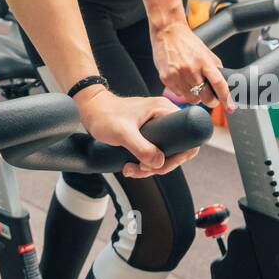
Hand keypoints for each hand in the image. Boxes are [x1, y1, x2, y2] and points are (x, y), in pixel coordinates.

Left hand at [74, 88, 201, 178]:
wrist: (90, 109)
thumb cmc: (104, 114)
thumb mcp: (122, 132)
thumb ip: (141, 147)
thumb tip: (159, 163)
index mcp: (163, 110)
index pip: (188, 136)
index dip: (180, 155)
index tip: (162, 164)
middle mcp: (163, 116)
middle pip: (177, 149)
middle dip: (160, 165)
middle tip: (141, 169)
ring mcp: (157, 126)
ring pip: (163, 154)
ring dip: (149, 167)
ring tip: (130, 169)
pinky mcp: (149, 133)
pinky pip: (153, 153)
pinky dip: (144, 164)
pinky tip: (130, 167)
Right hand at [150, 20, 234, 111]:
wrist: (167, 32)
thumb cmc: (187, 41)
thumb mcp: (205, 52)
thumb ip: (214, 68)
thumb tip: (223, 85)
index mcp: (203, 61)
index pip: (218, 83)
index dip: (226, 98)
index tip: (230, 107)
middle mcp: (190, 69)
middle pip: (205, 97)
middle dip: (210, 101)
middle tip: (210, 97)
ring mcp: (177, 75)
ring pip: (191, 99)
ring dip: (195, 96)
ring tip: (192, 83)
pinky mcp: (166, 78)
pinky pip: (178, 94)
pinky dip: (182, 91)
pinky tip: (181, 79)